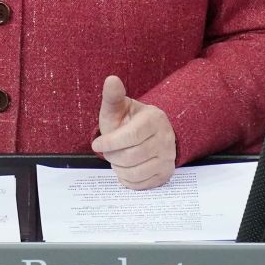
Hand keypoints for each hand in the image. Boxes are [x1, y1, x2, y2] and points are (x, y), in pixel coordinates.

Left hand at [91, 75, 176, 189]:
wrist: (148, 134)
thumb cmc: (128, 121)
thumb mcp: (118, 108)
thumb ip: (113, 96)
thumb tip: (111, 80)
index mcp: (154, 119)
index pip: (131, 136)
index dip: (110, 143)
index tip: (97, 145)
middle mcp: (166, 139)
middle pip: (131, 156)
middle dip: (112, 156)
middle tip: (109, 151)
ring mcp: (168, 158)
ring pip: (135, 172)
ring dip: (118, 168)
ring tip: (117, 158)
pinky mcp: (166, 174)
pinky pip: (140, 184)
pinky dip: (126, 180)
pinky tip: (125, 168)